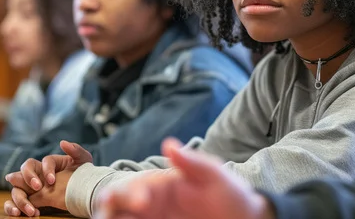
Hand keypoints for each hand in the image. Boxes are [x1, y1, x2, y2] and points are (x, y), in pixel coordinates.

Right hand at [3, 140, 91, 216]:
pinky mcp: (31, 201)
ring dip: (20, 199)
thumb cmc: (83, 172)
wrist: (86, 189)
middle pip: (23, 171)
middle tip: (38, 188)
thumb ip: (75, 150)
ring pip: (16, 190)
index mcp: (48, 164)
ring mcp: (31, 188)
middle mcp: (37, 174)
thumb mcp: (83, 160)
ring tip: (30, 209)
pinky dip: (15, 208)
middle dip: (27, 178)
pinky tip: (30, 214)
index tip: (53, 181)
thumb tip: (62, 143)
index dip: (45, 170)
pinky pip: (15, 204)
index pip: (40, 162)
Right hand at [94, 138, 273, 218]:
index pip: (131, 188)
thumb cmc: (231, 194)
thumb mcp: (216, 176)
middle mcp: (150, 207)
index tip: (142, 201)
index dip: (127, 193)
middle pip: (115, 207)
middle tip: (109, 217)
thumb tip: (168, 143)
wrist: (247, 218)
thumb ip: (192, 162)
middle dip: (107, 211)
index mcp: (160, 187)